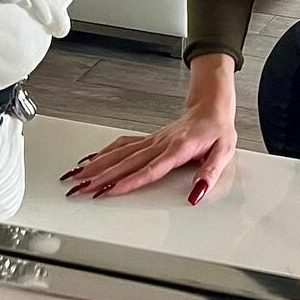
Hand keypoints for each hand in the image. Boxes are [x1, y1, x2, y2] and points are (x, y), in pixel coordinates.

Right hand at [60, 56, 236, 204]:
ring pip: (120, 153)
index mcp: (178, 148)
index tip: (108, 191)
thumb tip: (197, 193)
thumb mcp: (224, 151)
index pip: (150, 169)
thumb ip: (210, 172)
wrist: (212, 107)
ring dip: (97, 165)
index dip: (129, 182)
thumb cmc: (218, 130)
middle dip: (101, 177)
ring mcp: (153, 141)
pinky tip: (90, 159)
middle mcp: (161, 144)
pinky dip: (104, 152)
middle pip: (127, 162)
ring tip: (75, 177)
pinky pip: (123, 144)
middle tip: (79, 190)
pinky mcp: (149, 139)